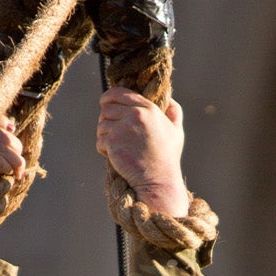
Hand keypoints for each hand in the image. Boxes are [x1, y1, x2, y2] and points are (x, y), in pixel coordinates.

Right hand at [0, 119, 25, 244]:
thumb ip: (4, 148)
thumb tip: (12, 128)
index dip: (4, 123)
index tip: (12, 130)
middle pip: (2, 135)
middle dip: (16, 149)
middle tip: (19, 168)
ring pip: (3, 149)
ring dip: (15, 163)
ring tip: (16, 175)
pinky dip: (7, 168)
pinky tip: (7, 178)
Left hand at [96, 90, 188, 218]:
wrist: (158, 182)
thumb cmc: (167, 159)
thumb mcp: (176, 132)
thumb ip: (174, 112)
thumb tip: (169, 99)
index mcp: (148, 108)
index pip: (119, 93)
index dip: (108, 98)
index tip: (105, 104)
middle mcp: (135, 115)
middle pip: (106, 108)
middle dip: (106, 119)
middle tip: (112, 132)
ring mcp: (122, 129)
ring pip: (101, 124)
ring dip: (104, 135)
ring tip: (116, 146)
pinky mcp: (113, 143)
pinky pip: (99, 140)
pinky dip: (103, 149)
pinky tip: (114, 157)